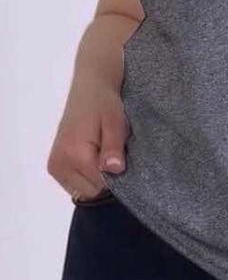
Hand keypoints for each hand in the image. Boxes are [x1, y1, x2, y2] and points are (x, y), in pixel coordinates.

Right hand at [46, 80, 130, 200]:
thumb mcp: (115, 122)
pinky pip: (75, 185)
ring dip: (95, 177)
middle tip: (109, 151)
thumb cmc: (105, 103)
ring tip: (100, 152)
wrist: (89, 88)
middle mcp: (59, 164)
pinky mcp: (54, 166)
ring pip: (83, 190)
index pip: (102, 186)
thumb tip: (114, 170)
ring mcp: (54, 167)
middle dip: (105, 177)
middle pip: (92, 191)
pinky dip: (86, 175)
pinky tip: (91, 156)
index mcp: (74, 155)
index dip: (116, 174)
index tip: (120, 156)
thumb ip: (113, 147)